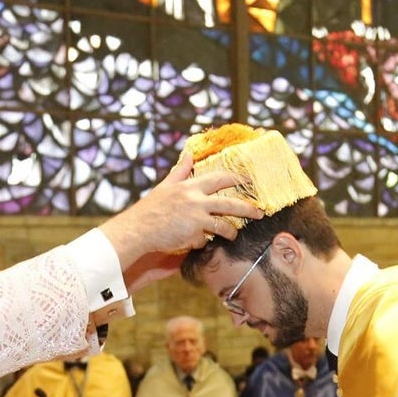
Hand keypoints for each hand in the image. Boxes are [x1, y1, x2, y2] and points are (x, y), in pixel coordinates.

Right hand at [99, 153, 263, 269]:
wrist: (138, 230)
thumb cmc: (150, 209)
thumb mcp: (165, 186)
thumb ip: (180, 171)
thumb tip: (189, 154)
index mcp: (190, 186)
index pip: (220, 178)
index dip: (237, 178)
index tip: (251, 180)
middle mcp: (196, 200)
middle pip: (230, 204)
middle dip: (248, 209)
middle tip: (260, 213)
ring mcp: (196, 218)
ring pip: (223, 226)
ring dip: (230, 232)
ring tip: (233, 235)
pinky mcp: (194, 234)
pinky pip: (205, 240)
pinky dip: (201, 242)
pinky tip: (193, 241)